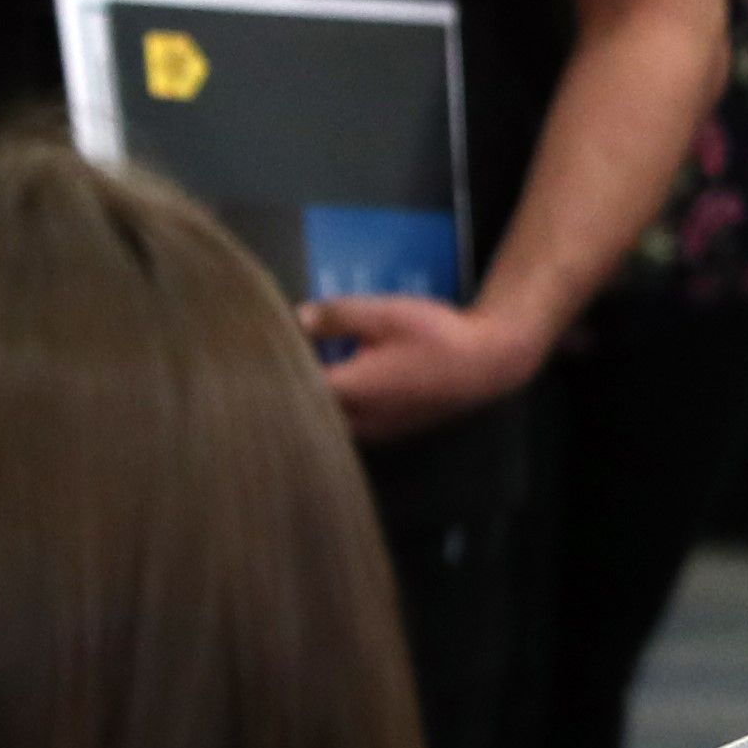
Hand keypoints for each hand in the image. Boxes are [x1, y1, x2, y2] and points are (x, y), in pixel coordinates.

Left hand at [296, 292, 547, 443]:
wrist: (489, 362)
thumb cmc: (437, 336)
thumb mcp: (383, 314)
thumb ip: (335, 316)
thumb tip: (295, 318)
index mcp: (348, 393)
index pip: (291, 391)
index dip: (272, 372)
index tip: (258, 356)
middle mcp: (357, 422)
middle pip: (305, 412)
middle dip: (290, 390)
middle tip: (275, 365)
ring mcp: (375, 433)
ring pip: (328, 422)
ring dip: (315, 402)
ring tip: (305, 373)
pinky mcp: (390, 433)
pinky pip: (349, 426)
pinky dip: (338, 409)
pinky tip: (337, 386)